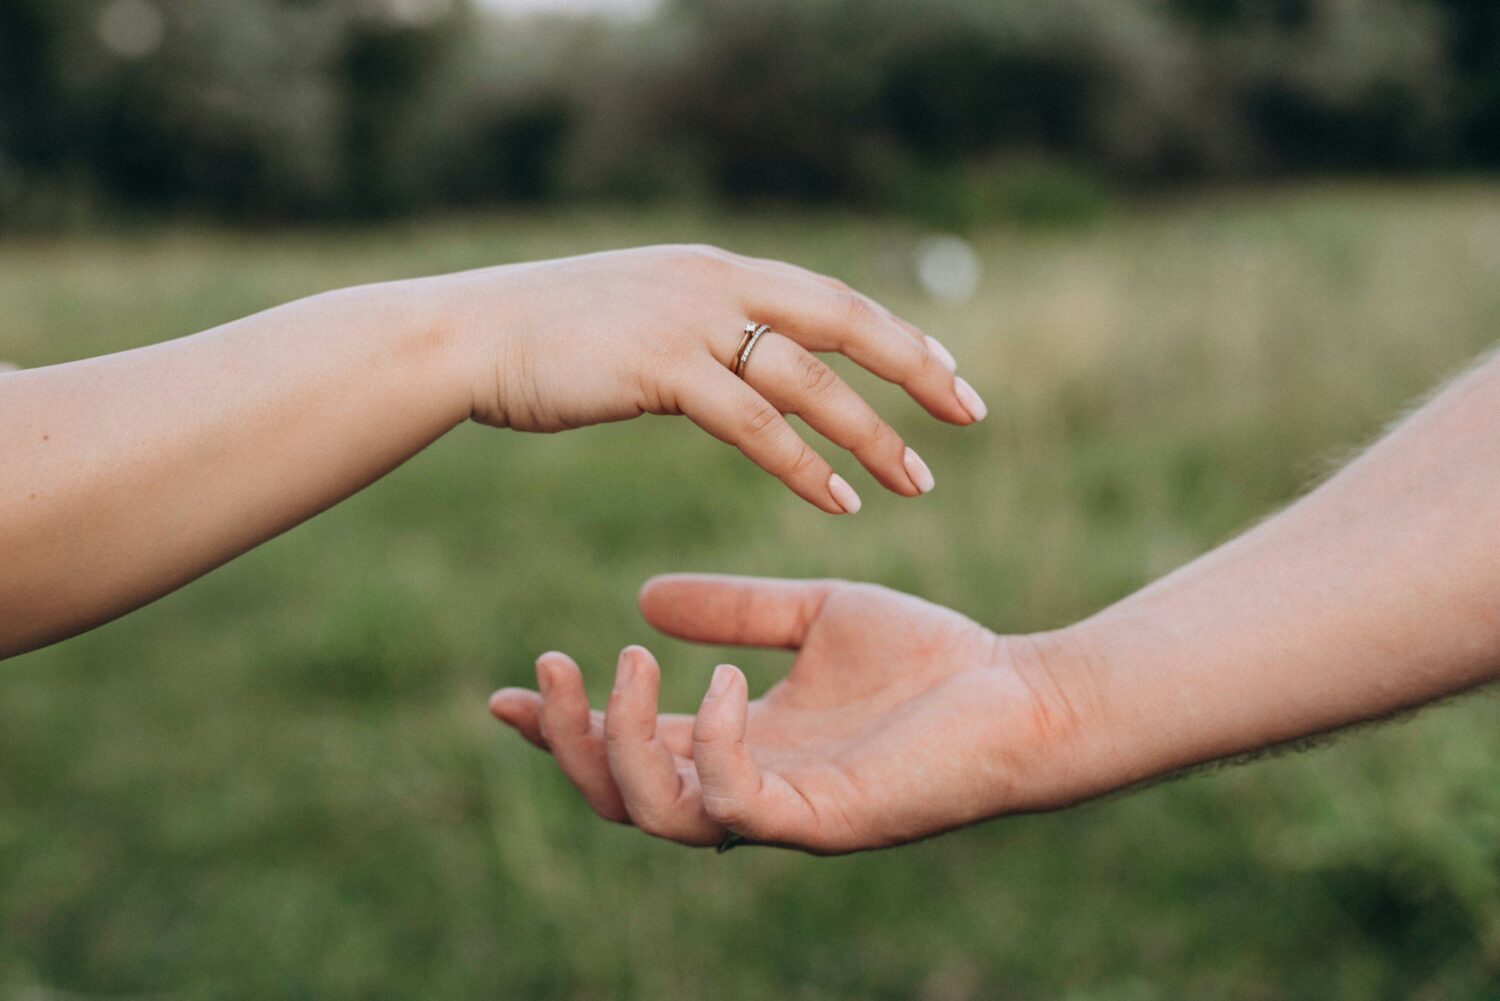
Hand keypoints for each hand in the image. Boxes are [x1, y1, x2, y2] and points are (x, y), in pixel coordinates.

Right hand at [433, 246, 987, 512]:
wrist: (465, 334)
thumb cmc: (544, 335)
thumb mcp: (637, 316)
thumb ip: (695, 331)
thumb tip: (733, 362)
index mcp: (716, 269)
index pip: (828, 296)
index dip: (893, 332)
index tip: (942, 369)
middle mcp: (715, 283)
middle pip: (844, 321)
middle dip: (915, 367)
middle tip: (971, 411)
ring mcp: (688, 320)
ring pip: (808, 378)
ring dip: (869, 433)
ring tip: (915, 482)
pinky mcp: (659, 366)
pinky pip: (752, 422)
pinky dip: (801, 464)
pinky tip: (838, 502)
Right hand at [489, 574, 1086, 853]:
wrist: (1019, 693)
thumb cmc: (929, 659)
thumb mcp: (811, 615)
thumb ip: (734, 611)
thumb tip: (644, 598)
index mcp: (739, 743)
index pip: (629, 748)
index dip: (560, 729)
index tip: (502, 693)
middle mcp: (748, 787)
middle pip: (621, 797)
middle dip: (568, 744)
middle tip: (545, 669)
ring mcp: (784, 811)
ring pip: (661, 814)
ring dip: (625, 743)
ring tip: (620, 662)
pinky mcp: (826, 819)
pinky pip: (740, 801)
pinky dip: (718, 743)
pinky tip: (726, 681)